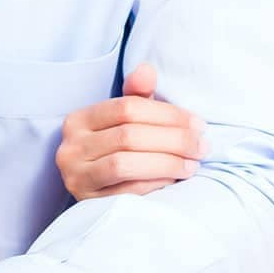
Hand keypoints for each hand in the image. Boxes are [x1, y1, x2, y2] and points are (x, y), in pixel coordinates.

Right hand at [54, 64, 206, 198]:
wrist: (95, 192)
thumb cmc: (114, 150)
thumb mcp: (123, 121)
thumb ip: (136, 95)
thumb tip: (147, 69)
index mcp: (78, 120)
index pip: (126, 108)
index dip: (167, 114)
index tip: (197, 124)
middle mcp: (71, 147)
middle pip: (128, 135)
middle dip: (173, 140)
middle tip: (202, 146)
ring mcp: (76, 177)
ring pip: (125, 163)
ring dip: (166, 162)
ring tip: (193, 163)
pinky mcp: (88, 203)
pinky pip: (125, 191)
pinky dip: (155, 183)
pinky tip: (175, 179)